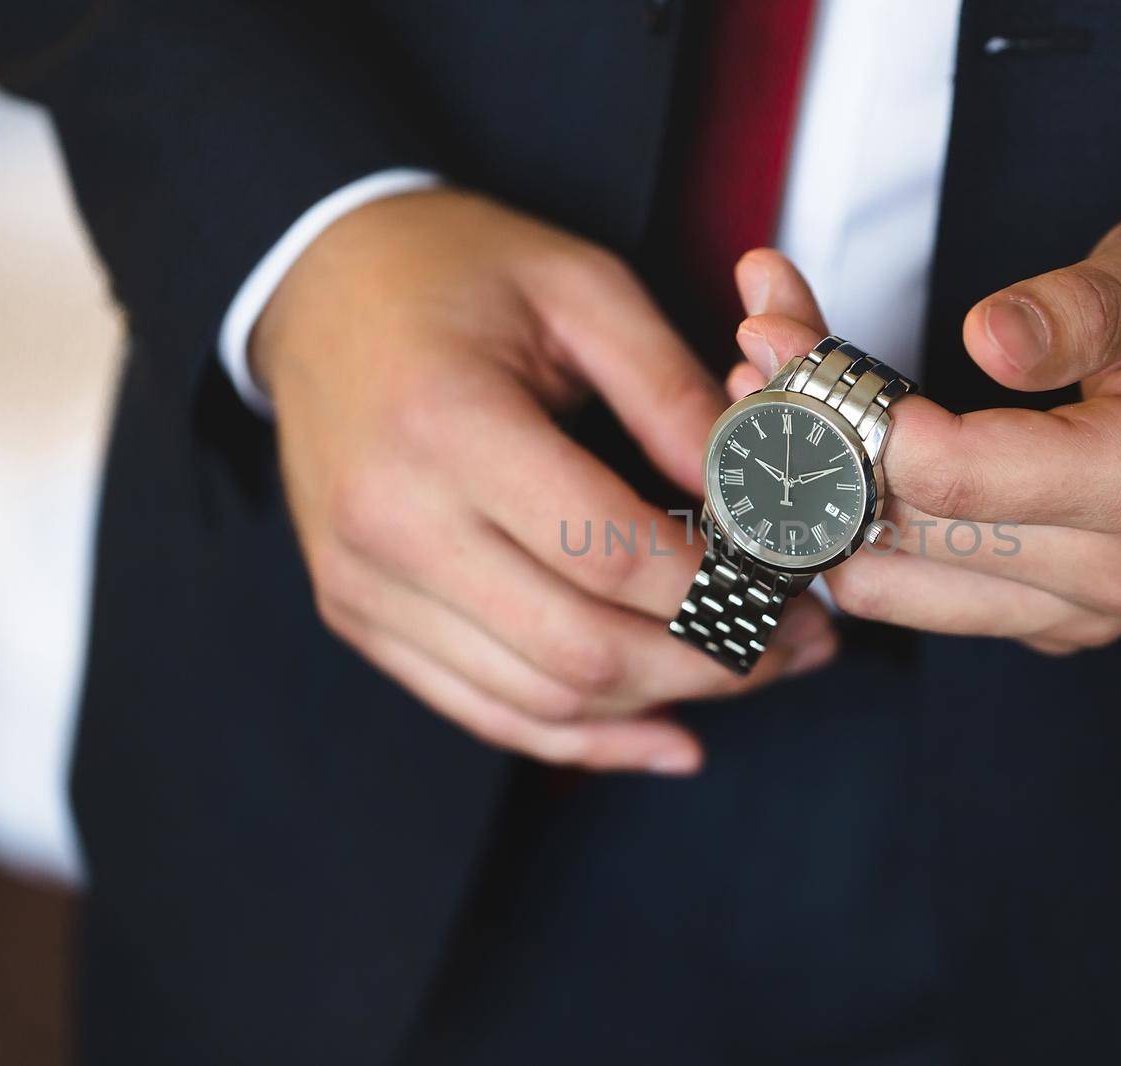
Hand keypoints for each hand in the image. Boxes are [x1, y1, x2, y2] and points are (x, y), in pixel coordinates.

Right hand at [253, 189, 835, 773]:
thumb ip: (673, 394)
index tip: (800, 586)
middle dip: (714, 662)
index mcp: (445, 424)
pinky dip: (586, 739)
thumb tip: (756, 501)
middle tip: (802, 643)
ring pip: (540, 700)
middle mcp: (390, 522)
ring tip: (757, 672)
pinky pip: (485, 711)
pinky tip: (671, 737)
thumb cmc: (457, 271)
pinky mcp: (359, 615)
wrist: (319, 288)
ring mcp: (364, 583)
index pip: (611, 555)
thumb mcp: (582, 286)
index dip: (723, 588)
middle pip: (581, 650)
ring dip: (663, 703)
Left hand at [728, 201, 1120, 653]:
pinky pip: (918, 593)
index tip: (785, 338)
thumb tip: (987, 336)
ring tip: (774, 399)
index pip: (953, 477)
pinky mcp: (1045, 618)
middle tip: (756, 351)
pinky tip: (826, 453)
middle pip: (905, 536)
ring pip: (890, 588)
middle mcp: (1112, 577)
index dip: (851, 412)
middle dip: (809, 445)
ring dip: (816, 500)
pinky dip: (856, 529)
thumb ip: (1076, 311)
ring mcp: (1077, 613)